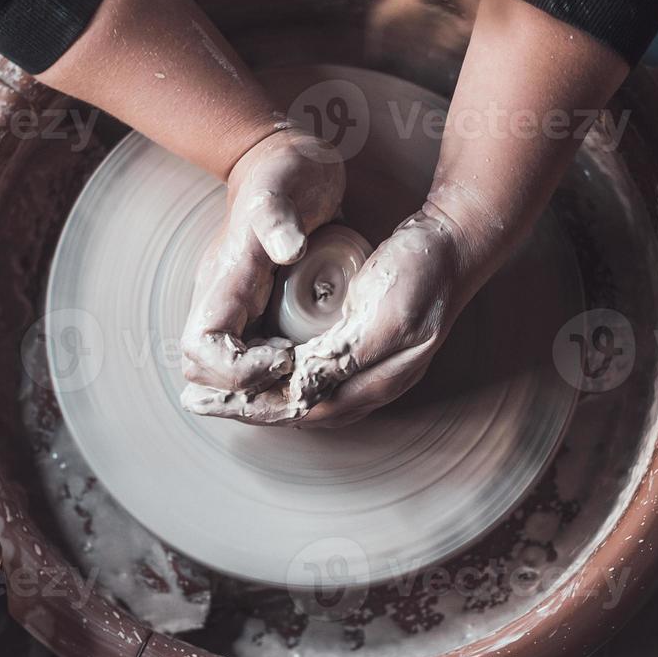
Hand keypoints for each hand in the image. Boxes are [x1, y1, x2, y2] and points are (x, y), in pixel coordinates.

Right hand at [179, 128, 344, 394]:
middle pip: (205, 374)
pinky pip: (253, 362)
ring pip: (227, 376)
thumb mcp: (286, 187)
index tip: (285, 356)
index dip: (238, 369)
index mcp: (224, 280)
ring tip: (308, 375)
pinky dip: (278, 377)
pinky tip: (312, 363)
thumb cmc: (287, 173)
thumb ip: (279, 216)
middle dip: (251, 390)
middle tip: (300, 376)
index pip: (201, 348)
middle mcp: (223, 302)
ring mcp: (237, 310)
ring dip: (264, 389)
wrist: (284, 161)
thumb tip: (286, 249)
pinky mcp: (256, 313)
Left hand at [183, 203, 475, 426]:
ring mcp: (375, 373)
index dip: (258, 406)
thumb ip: (345, 357)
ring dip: (266, 399)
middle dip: (252, 409)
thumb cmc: (422, 271)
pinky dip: (286, 383)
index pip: (305, 408)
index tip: (215, 401)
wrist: (454, 244)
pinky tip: (266, 373)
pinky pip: (321, 382)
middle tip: (203, 404)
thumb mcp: (385, 315)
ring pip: (309, 401)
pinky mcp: (369, 354)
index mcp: (379, 381)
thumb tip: (300, 392)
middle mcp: (375, 385)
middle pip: (302, 412)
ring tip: (224, 396)